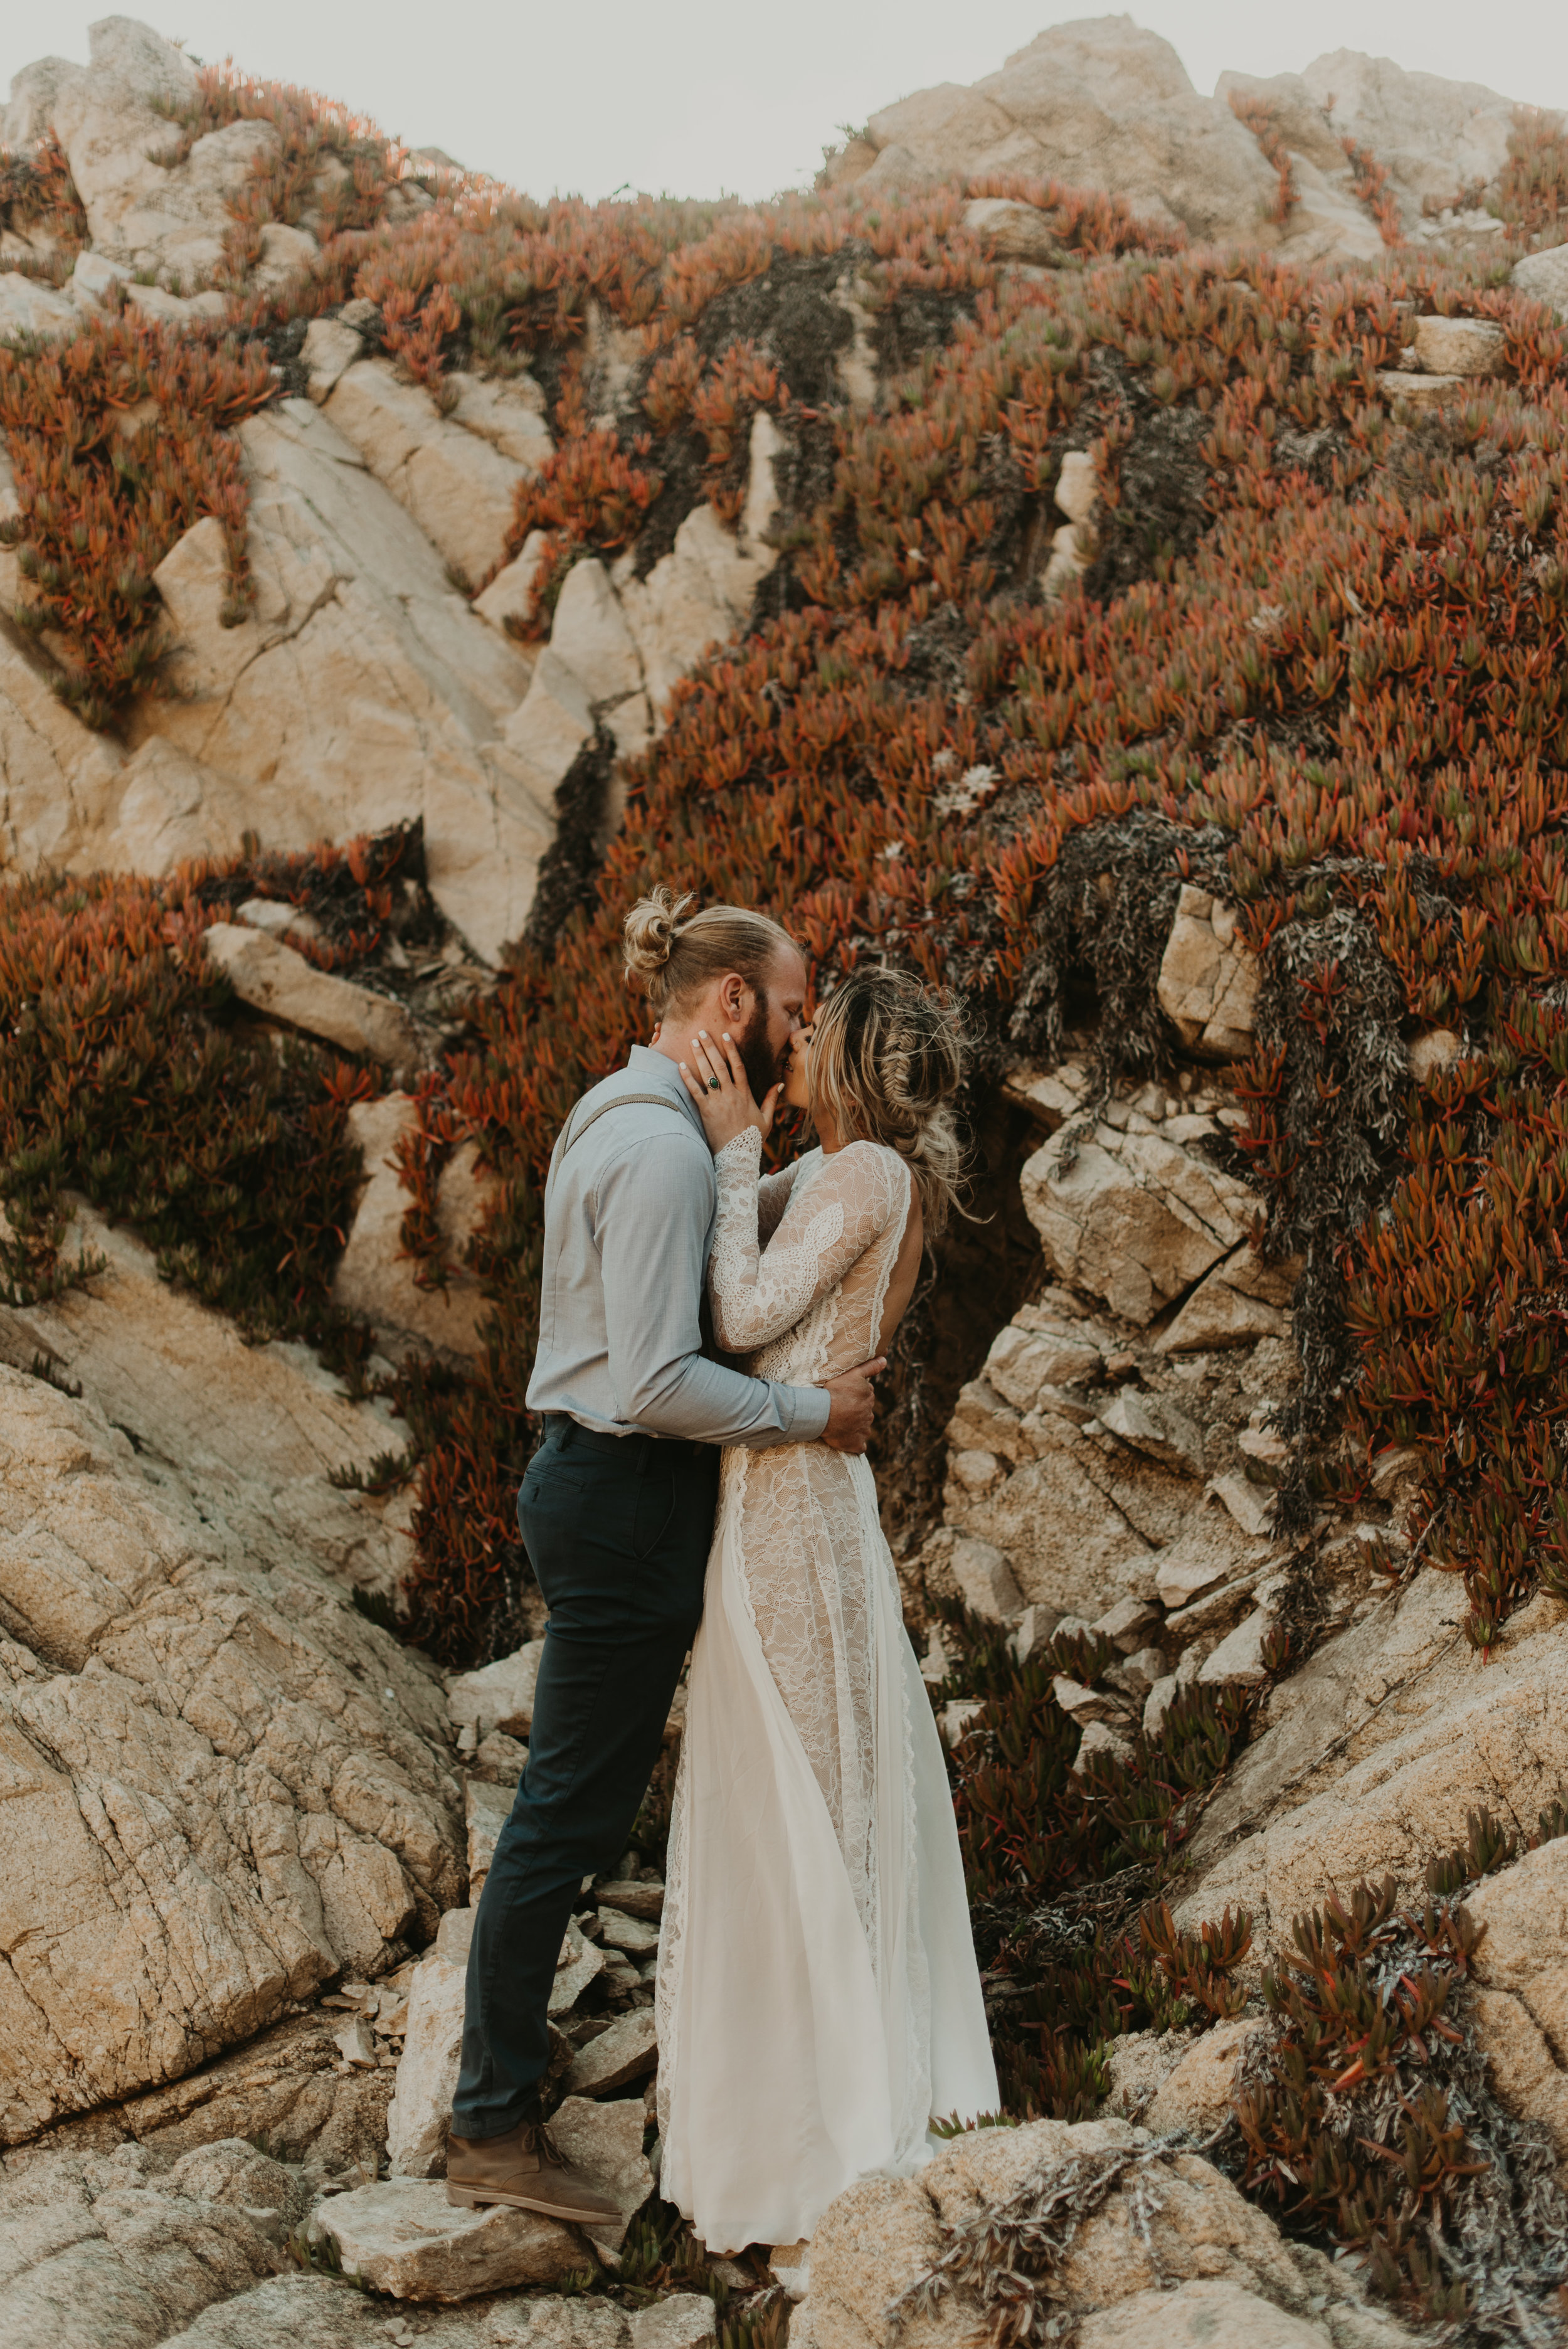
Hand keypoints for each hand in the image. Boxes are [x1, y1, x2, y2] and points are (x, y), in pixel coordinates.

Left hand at [678, 1029, 779, 1151]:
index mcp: (746, 1094)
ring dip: (700, 1056)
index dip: (732, 1050)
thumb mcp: (766, 1118)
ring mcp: (718, 1102)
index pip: (739, 1066)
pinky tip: (680, 1066)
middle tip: (702, 1032)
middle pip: (721, 1065)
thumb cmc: (752, 1138)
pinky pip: (695, 1091)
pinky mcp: (706, 1111)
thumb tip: (780, 1084)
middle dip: (711, 1047)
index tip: (726, 1036)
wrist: (738, 1155)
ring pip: (708, 1074)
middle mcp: (732, 1095)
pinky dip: (687, 1078)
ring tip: (692, 1042)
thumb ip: (771, 1100)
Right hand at [820, 1356, 885, 1454]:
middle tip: (839, 1410)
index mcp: (868, 1397)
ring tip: (838, 1423)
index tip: (844, 1396)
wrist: (823, 1413)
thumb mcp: (853, 1374)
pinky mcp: (857, 1444)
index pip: (865, 1396)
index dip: (854, 1396)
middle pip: (864, 1412)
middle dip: (855, 1412)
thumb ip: (870, 1366)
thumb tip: (886, 1360)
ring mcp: (864, 1430)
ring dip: (853, 1427)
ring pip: (862, 1428)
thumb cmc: (835, 1392)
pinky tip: (845, 1439)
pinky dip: (854, 1443)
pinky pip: (859, 1445)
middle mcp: (869, 1414)